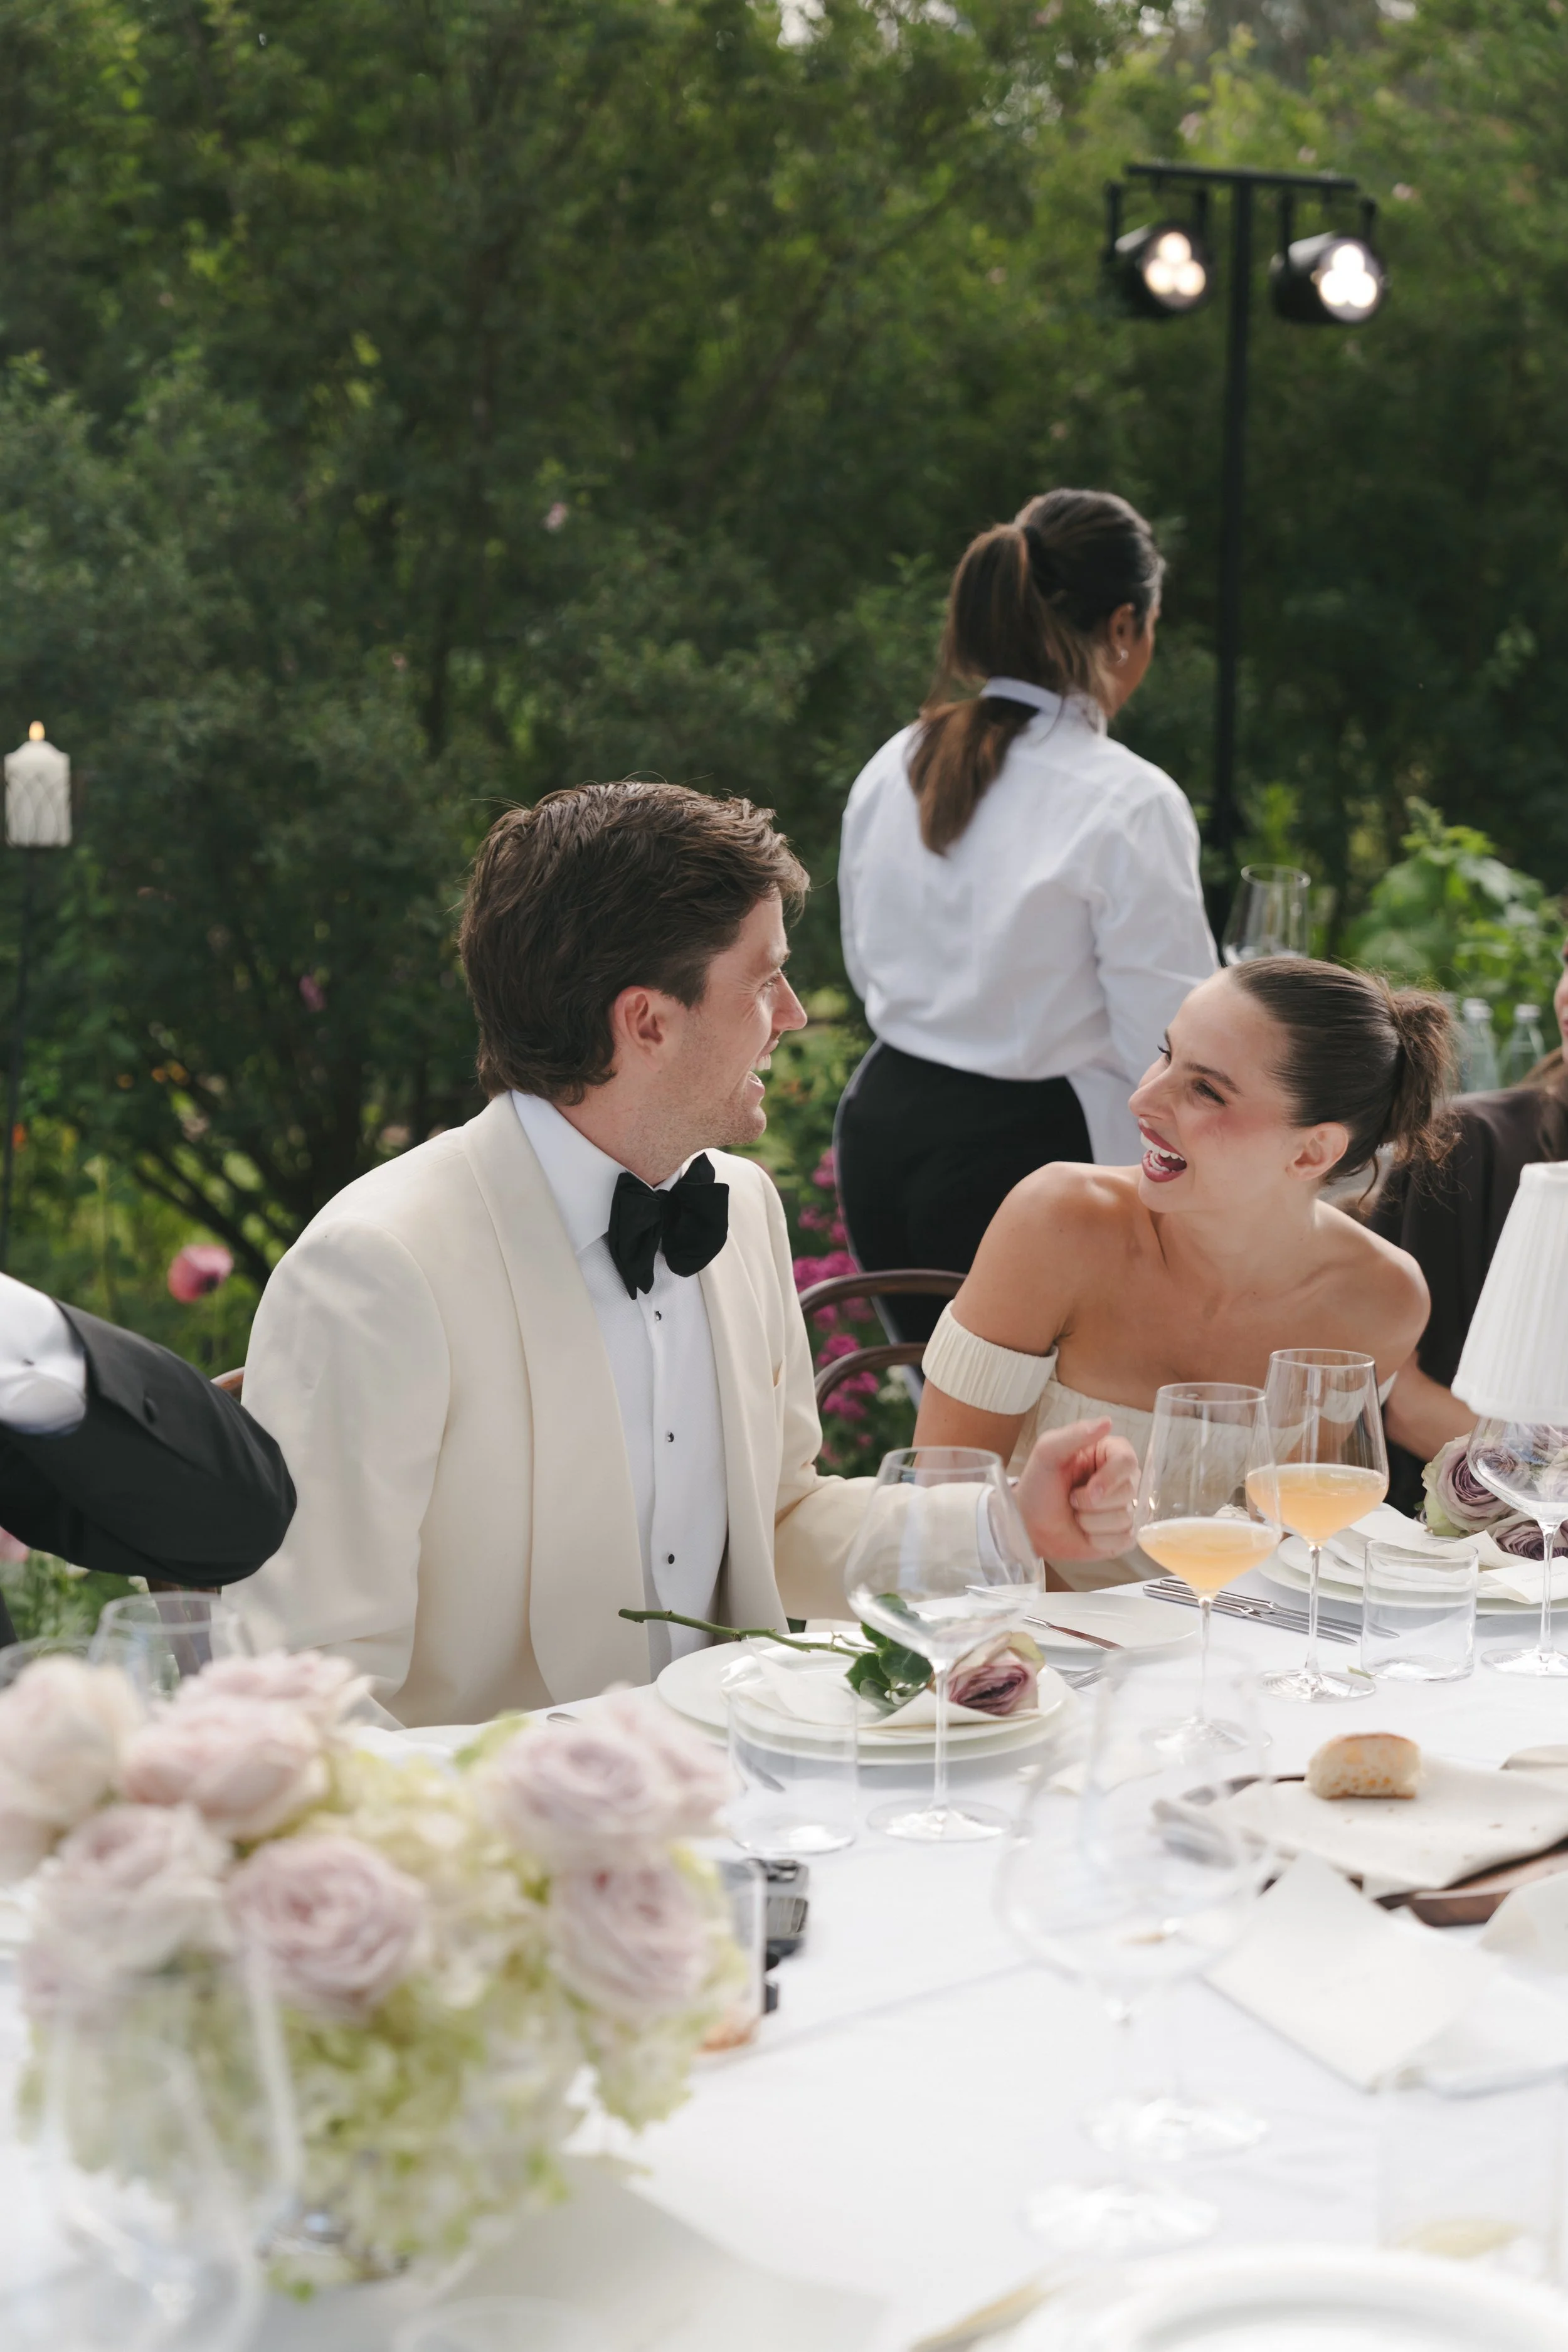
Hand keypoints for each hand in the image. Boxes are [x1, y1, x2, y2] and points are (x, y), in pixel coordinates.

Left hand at [1014, 1418, 1138, 1562]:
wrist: (1028, 1524)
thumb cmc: (1038, 1486)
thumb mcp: (1048, 1452)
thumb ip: (1075, 1435)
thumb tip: (1107, 1422)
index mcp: (1108, 1454)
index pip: (1128, 1461)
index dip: (1111, 1478)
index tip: (1091, 1489)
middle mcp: (1120, 1480)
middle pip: (1128, 1492)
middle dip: (1092, 1503)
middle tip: (1071, 1499)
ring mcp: (1124, 1508)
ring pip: (1124, 1519)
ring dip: (1090, 1522)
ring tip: (1075, 1515)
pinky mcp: (1121, 1535)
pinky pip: (1124, 1540)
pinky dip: (1098, 1540)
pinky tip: (1084, 1533)